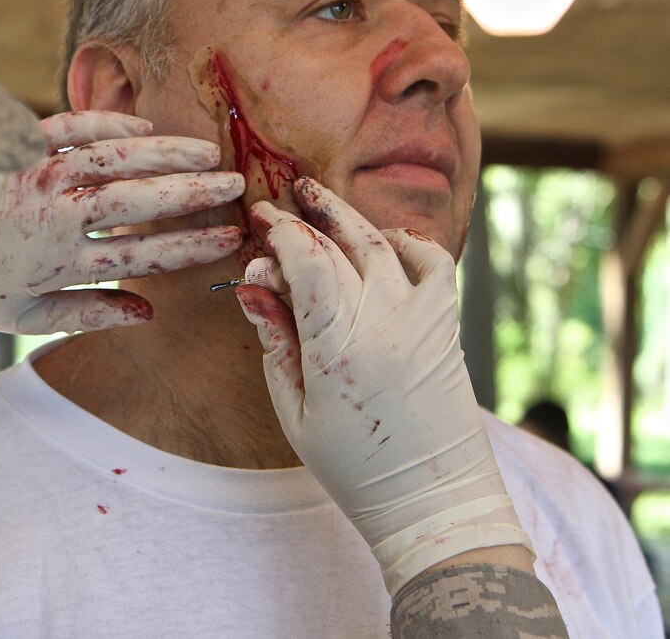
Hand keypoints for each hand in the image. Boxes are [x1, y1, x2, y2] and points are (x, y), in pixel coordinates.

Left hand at [0, 110, 244, 334]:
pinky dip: (109, 123)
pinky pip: (71, 125)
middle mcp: (54, 214)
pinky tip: (144, 126)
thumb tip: (147, 313)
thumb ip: (87, 314)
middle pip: (137, 201)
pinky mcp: (20, 144)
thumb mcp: (24, 316)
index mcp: (58, 261)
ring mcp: (37, 174)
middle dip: (192, 193)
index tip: (228, 237)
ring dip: (166, 153)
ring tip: (207, 152)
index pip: (140, 255)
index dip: (190, 246)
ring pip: (114, 158)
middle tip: (234, 185)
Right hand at [235, 178, 531, 595]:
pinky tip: (383, 239)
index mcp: (339, 347)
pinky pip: (434, 263)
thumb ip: (277, 340)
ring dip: (349, 217)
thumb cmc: (354, 467)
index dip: (279, 232)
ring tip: (321, 200)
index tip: (259, 219)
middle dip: (308, 217)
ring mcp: (422, 320)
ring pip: (383, 244)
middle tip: (285, 199)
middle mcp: (384, 323)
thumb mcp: (294, 410)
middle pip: (342, 244)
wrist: (431, 500)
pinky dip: (408, 242)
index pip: (306, 261)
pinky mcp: (445, 326)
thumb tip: (255, 285)